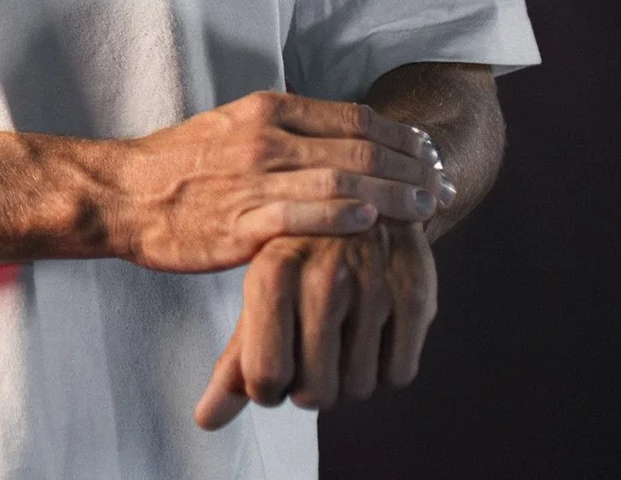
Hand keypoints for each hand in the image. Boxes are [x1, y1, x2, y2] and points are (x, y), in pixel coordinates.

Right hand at [103, 91, 442, 272]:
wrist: (122, 195)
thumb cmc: (177, 165)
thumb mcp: (232, 125)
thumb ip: (284, 128)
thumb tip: (337, 137)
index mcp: (267, 109)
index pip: (355, 117)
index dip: (402, 136)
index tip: (429, 152)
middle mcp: (266, 138)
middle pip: (362, 149)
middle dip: (412, 168)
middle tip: (444, 185)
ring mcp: (254, 180)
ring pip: (344, 182)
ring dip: (394, 196)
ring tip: (426, 210)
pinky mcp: (241, 223)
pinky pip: (303, 216)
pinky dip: (344, 218)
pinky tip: (371, 224)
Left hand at [192, 221, 437, 428]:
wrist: (364, 199)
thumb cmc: (300, 258)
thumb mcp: (259, 297)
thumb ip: (233, 364)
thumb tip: (205, 422)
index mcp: (271, 274)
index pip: (265, 377)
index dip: (267, 390)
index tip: (273, 375)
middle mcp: (322, 278)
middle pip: (315, 394)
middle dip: (309, 389)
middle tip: (309, 357)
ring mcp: (372, 285)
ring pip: (359, 388)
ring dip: (348, 379)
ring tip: (341, 339)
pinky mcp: (415, 293)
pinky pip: (398, 375)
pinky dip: (384, 369)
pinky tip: (373, 334)